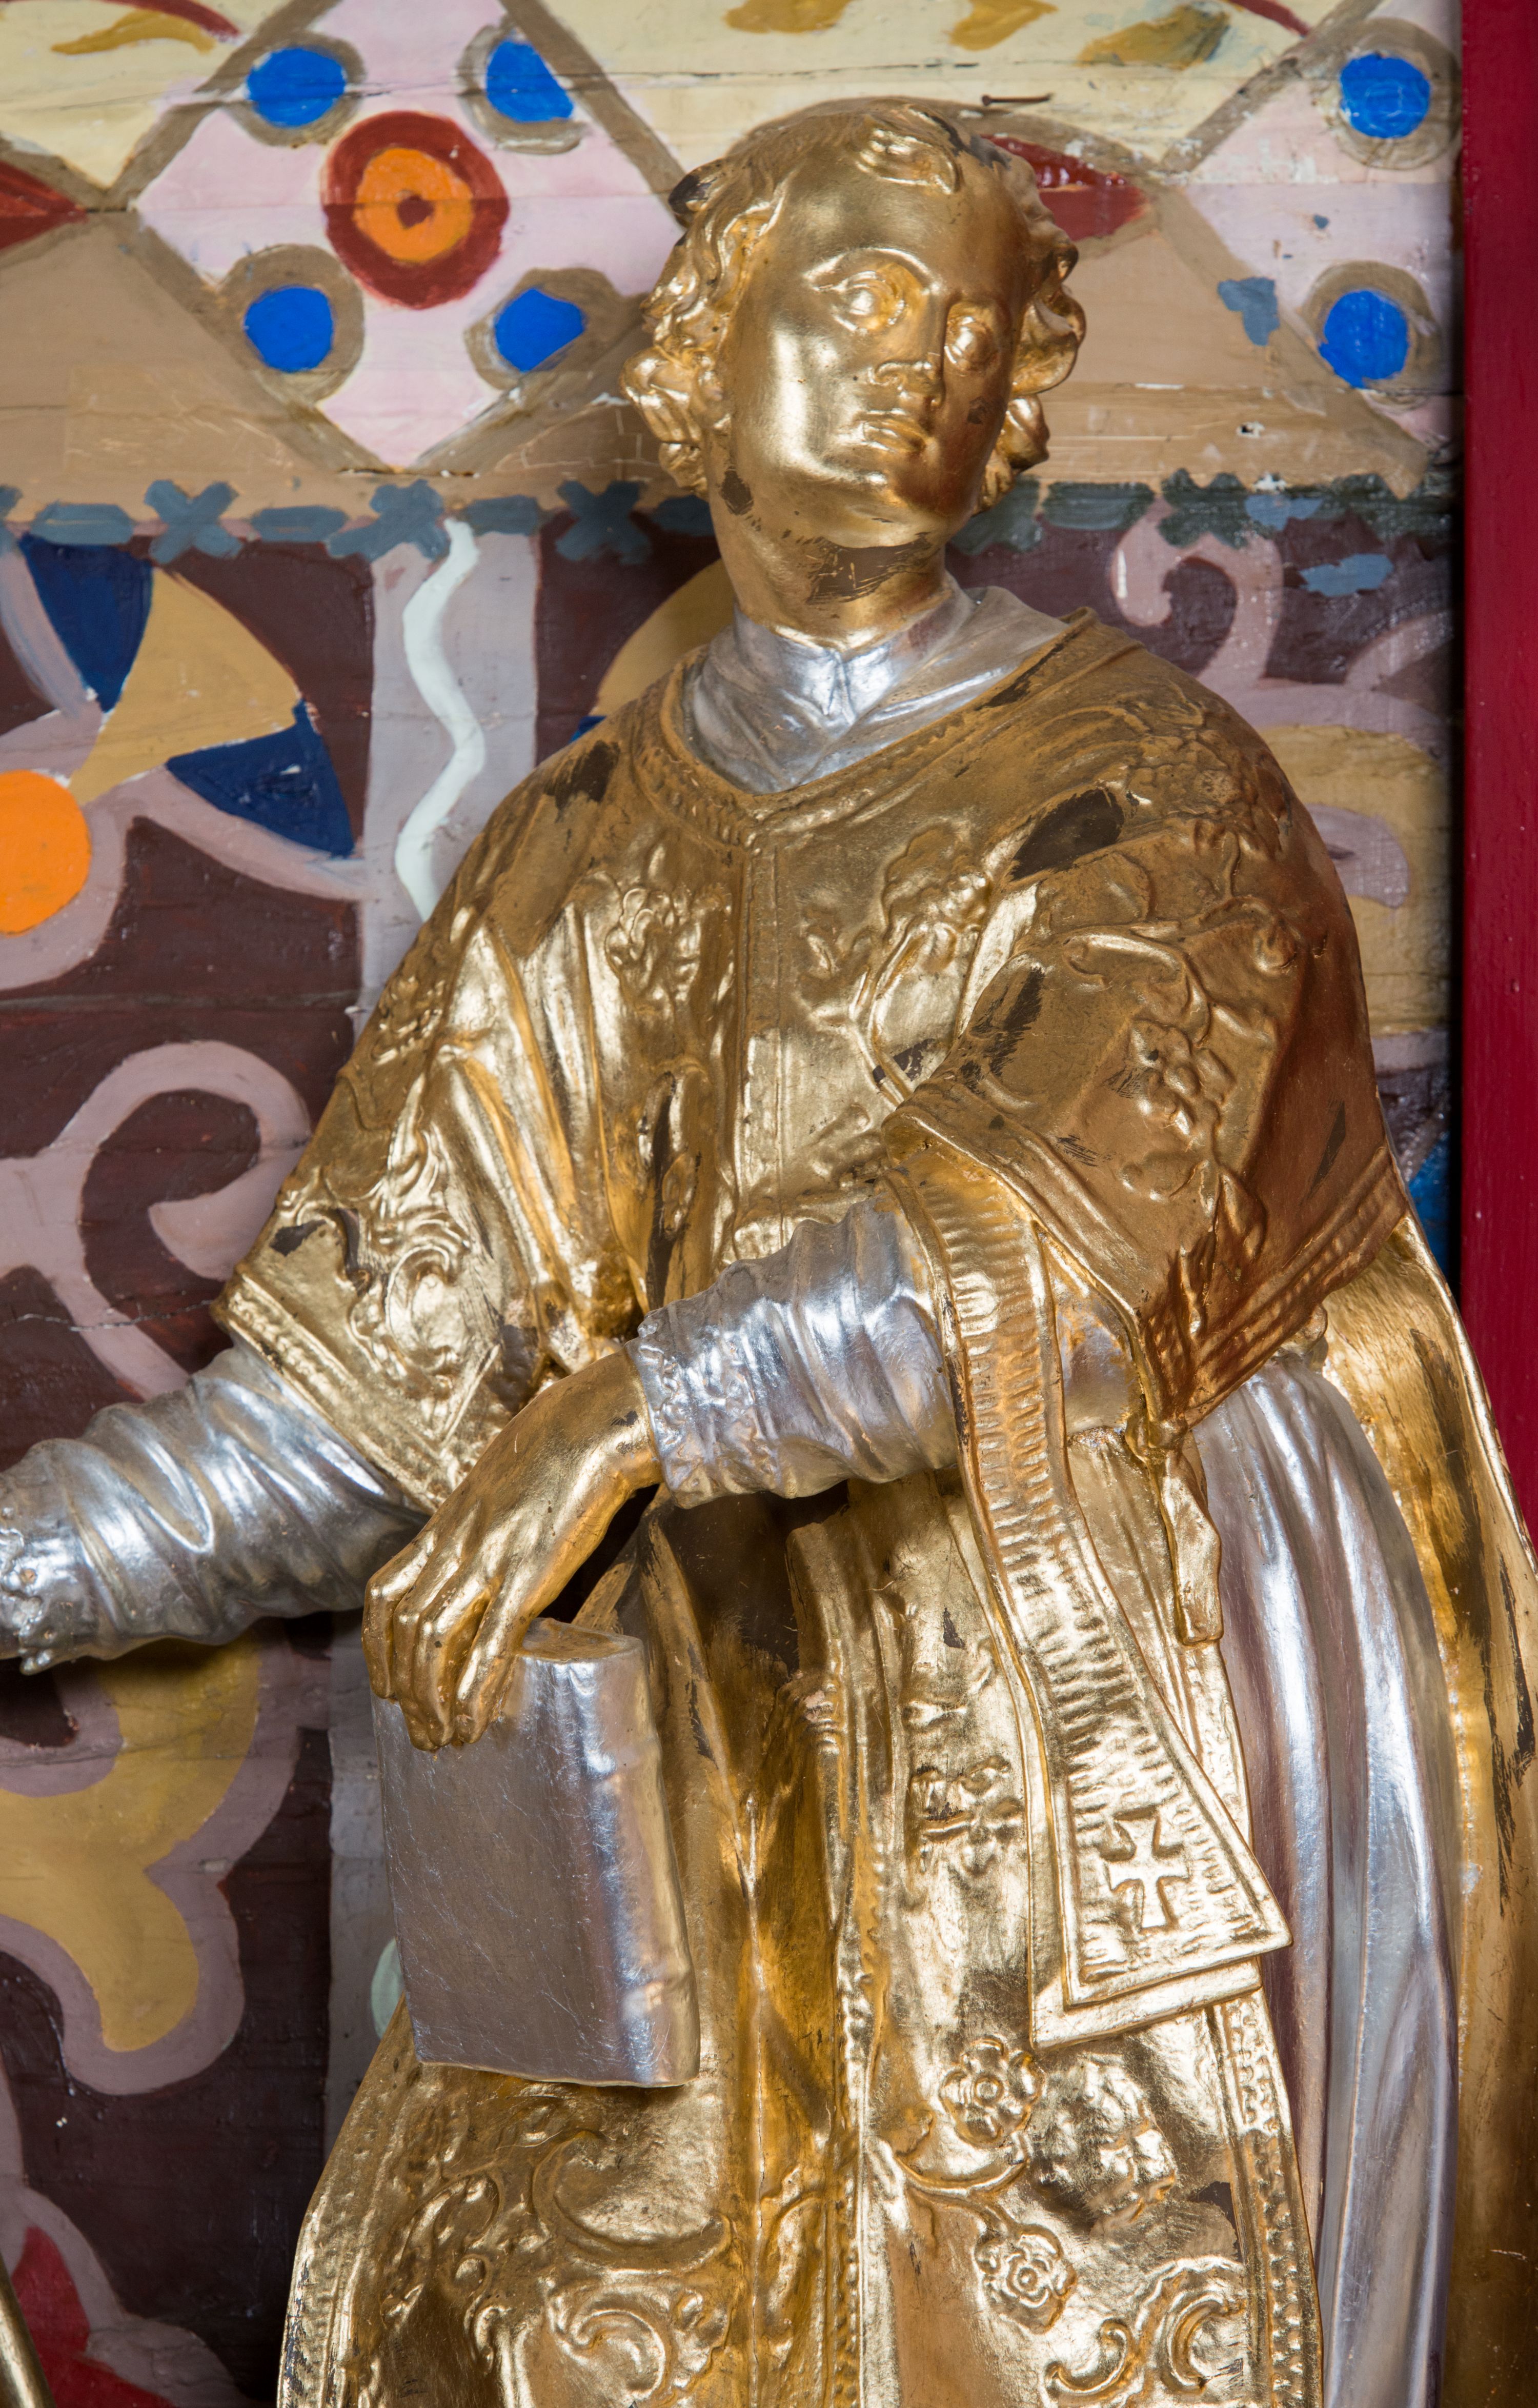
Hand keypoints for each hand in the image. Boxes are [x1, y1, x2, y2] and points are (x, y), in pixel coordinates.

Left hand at [363, 1351, 658, 1750]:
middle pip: (405, 1629)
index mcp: (446, 1524)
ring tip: (441, 1738)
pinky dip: (473, 1690)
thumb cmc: (557, 1445)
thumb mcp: (498, 1480)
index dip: (376, 1647)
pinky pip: (490, 1643)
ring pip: (434, 1641)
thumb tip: (486, 1543)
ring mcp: (490, 1559)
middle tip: (417, 1733)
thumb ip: (482, 1518)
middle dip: (403, 1690)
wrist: (594, 1423)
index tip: (386, 1684)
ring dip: (430, 1700)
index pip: (385, 1593)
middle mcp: (456, 1545)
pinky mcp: (531, 1573)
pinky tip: (471, 1724)